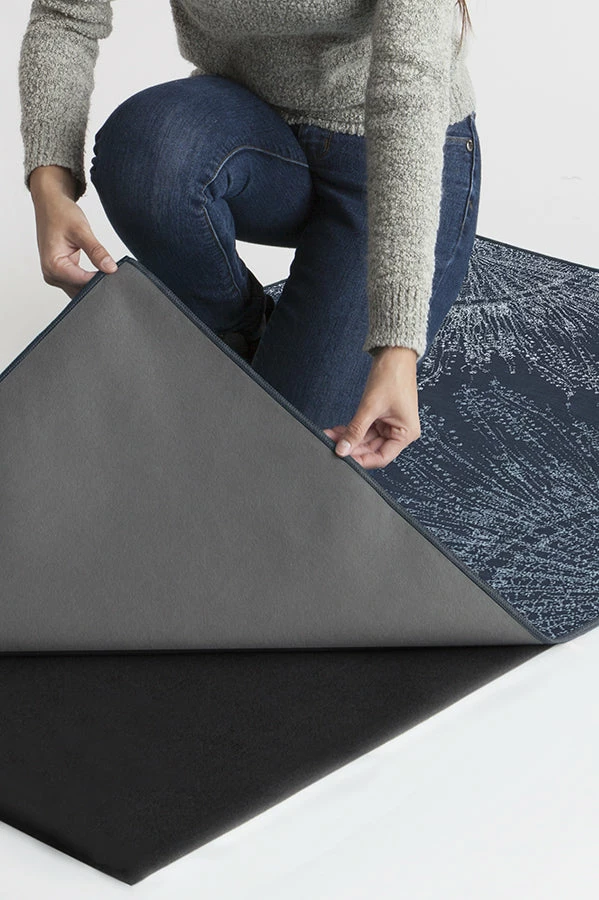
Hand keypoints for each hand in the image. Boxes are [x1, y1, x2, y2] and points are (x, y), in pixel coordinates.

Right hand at [29, 164, 117, 298]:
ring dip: (94, 283)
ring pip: (80, 290)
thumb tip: (111, 268)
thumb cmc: (60, 213)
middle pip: (81, 290)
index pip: (82, 282)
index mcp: (53, 266)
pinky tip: (101, 272)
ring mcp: (55, 276)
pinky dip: (90, 280)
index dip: (101, 280)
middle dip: (98, 283)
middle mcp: (51, 275)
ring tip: (108, 270)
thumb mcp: (81, 230)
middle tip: (115, 272)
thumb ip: (96, 251)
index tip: (116, 273)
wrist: (50, 204)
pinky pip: (78, 284)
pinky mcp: (61, 274)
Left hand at [323, 345, 420, 468]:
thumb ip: (355, 430)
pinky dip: (352, 429)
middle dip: (351, 447)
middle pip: (372, 449)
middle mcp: (400, 432)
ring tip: (330, 436)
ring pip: (366, 439)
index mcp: (406, 434)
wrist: (394, 354)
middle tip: (332, 446)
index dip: (362, 460)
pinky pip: (365, 429)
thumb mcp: (370, 407)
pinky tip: (337, 430)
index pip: (381, 457)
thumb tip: (343, 449)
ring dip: (349, 438)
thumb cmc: (392, 376)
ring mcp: (390, 425)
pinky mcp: (382, 417)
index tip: (344, 459)